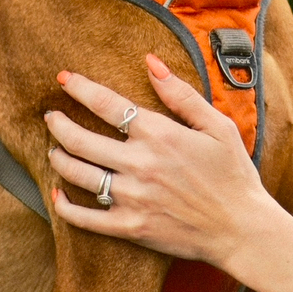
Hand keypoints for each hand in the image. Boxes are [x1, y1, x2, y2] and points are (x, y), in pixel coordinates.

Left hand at [46, 55, 272, 266]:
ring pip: (77, 174)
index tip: (64, 79)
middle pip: (81, 139)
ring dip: (59, 158)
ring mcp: (131, 197)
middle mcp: (139, 164)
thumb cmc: (234, 174)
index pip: (107, 104)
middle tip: (51, 117)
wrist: (241, 227)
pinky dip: (64, 206)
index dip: (81, 88)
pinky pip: (84, 218)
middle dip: (58, 124)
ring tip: (54, 151)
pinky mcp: (129, 227)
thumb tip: (151, 63)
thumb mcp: (218, 126)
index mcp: (160, 134)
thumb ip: (182, 94)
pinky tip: (57, 195)